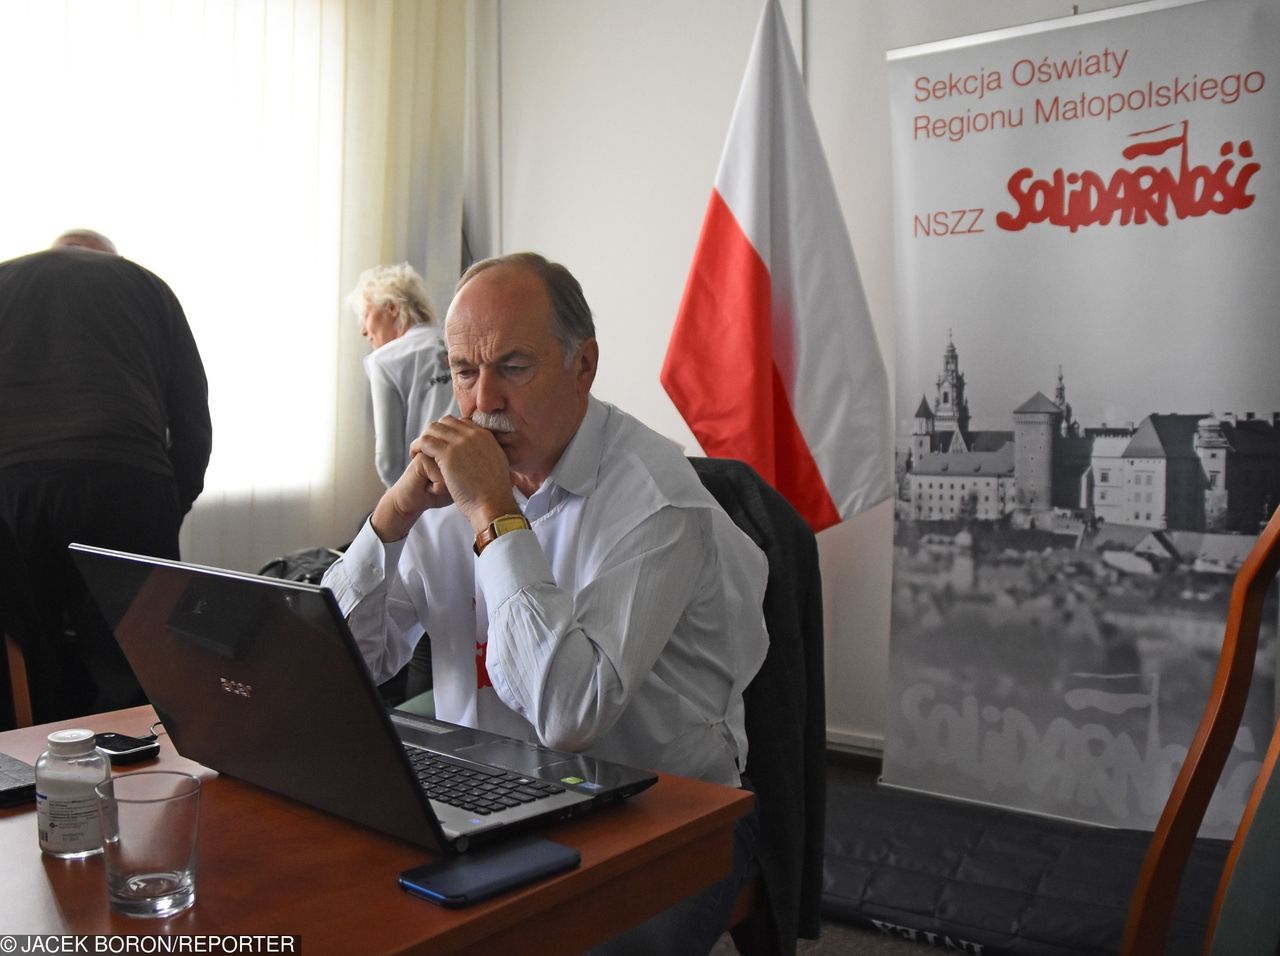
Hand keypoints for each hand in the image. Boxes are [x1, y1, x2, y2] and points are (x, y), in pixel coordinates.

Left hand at [414, 416, 518, 532]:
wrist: (492, 503)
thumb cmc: (494, 493)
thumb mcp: (498, 464)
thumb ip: (488, 453)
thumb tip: (482, 454)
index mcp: (485, 435)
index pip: (461, 423)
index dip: (448, 432)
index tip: (442, 444)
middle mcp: (473, 434)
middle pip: (446, 422)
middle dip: (435, 432)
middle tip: (427, 447)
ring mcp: (460, 443)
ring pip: (433, 428)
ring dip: (424, 438)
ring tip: (418, 452)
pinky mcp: (448, 454)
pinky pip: (425, 441)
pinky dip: (417, 447)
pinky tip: (414, 456)